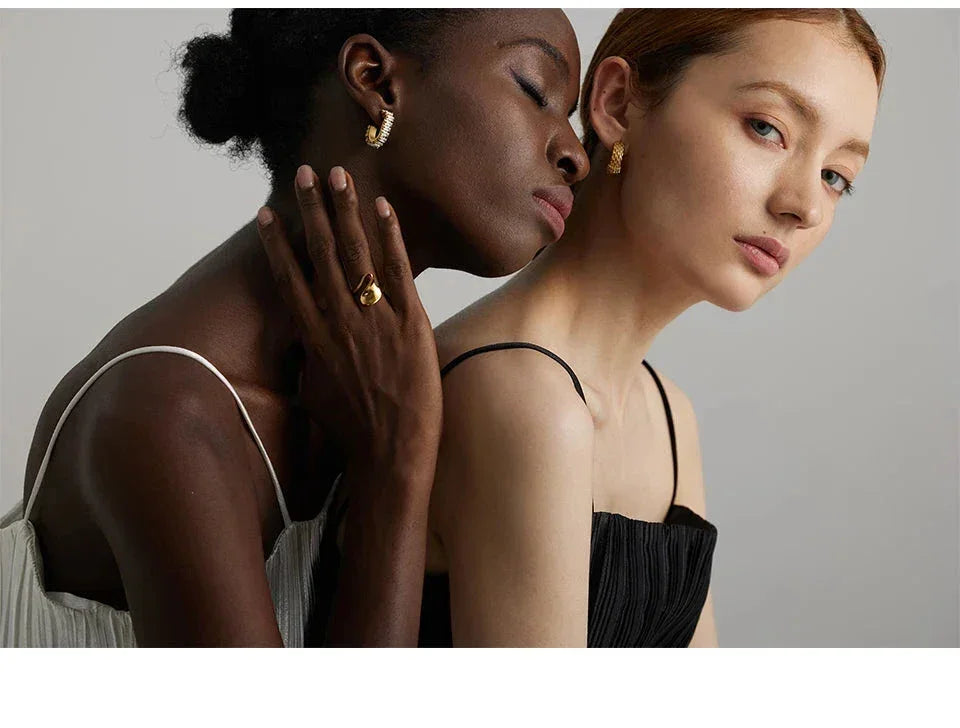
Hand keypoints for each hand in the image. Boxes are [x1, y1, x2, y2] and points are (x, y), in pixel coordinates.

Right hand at [256, 164, 441, 495]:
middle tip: (305, 173)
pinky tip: (384, 207)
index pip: (289, 277)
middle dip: (312, 209)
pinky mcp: (411, 323)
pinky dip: (390, 236)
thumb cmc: (352, 430)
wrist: (390, 453)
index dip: (278, 242)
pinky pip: (399, 270)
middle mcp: (339, 320)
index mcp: (313, 336)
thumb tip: (306, 343)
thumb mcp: (316, 393)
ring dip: (347, 210)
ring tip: (339, 175)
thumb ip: (311, 360)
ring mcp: (375, 319)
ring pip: (356, 253)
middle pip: (321, 253)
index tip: (267, 211)